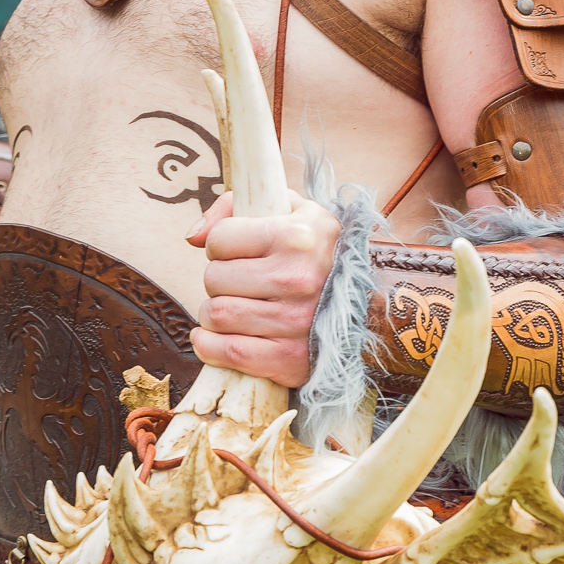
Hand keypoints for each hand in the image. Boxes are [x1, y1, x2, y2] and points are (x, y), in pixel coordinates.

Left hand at [187, 190, 339, 387]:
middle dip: (219, 280)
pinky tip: (216, 338)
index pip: (219, 239)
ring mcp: (293, 321)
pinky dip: (210, 346)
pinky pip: (228, 351)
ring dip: (215, 313)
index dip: (222, 245)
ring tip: (235, 307)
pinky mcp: (288, 358)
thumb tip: (192, 237)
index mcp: (296, 236)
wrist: (371, 308)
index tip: (238, 252)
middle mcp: (295, 278)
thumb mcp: (294, 212)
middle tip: (239, 283)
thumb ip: (236, 206)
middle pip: (213, 278)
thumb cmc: (322, 255)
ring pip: (215, 314)